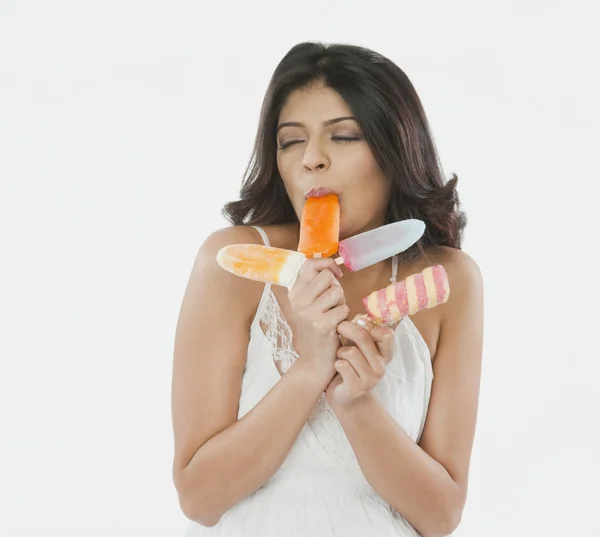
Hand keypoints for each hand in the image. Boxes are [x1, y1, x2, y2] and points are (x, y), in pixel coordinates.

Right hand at [288, 258, 349, 384]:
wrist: (314, 361)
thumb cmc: (318, 329)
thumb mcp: (311, 305)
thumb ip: (317, 286)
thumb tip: (332, 267)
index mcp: (294, 294)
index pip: (309, 265)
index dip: (327, 264)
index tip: (336, 274)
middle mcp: (298, 301)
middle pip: (327, 276)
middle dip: (336, 288)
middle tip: (332, 304)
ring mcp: (308, 313)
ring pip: (336, 292)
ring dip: (341, 303)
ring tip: (334, 316)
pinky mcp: (322, 324)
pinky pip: (343, 308)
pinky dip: (345, 317)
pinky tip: (336, 326)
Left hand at [325, 318, 394, 408]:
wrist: (345, 396)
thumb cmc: (351, 365)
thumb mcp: (358, 347)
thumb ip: (360, 332)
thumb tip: (359, 314)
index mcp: (385, 353)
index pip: (386, 333)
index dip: (369, 324)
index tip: (357, 321)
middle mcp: (381, 366)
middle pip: (363, 337)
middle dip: (347, 329)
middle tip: (339, 328)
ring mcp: (370, 378)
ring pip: (350, 352)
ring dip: (340, 351)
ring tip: (340, 356)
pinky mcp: (357, 387)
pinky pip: (342, 365)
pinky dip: (336, 363)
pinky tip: (338, 368)